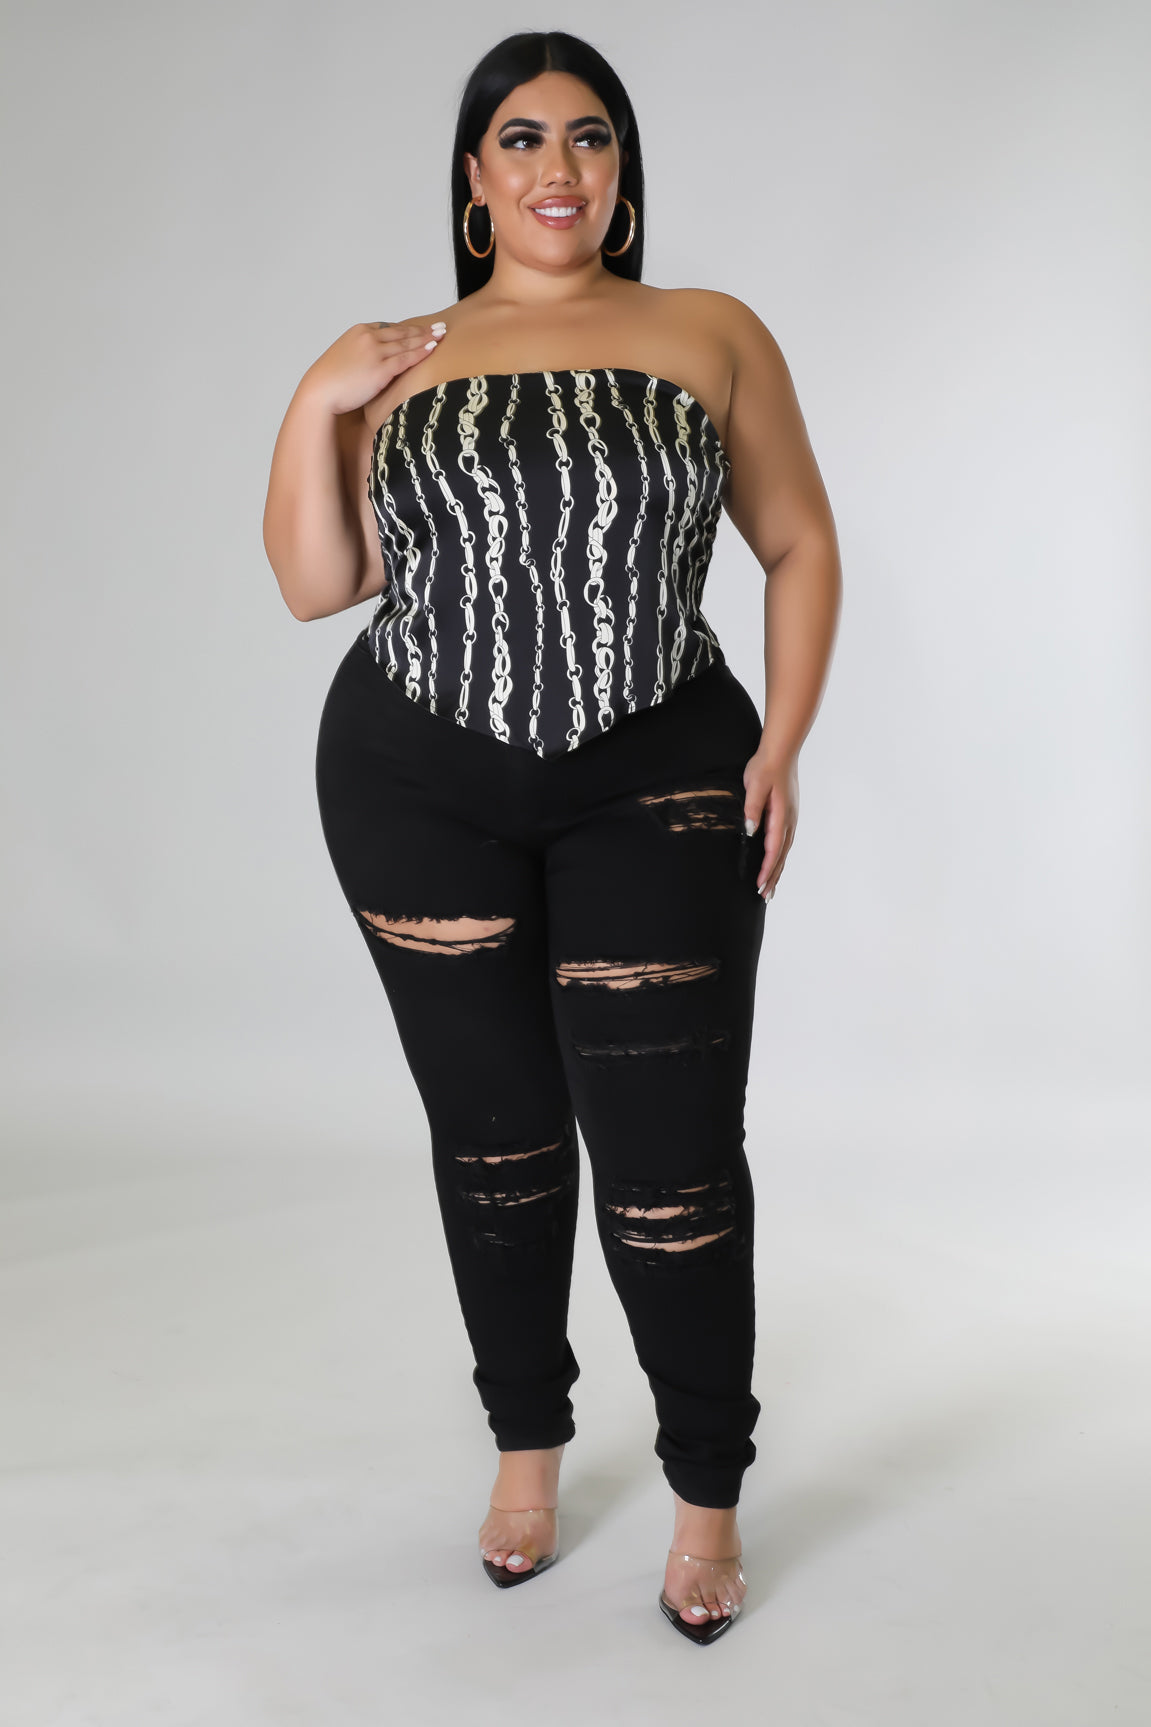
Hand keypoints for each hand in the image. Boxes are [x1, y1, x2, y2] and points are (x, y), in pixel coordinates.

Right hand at [300, 317, 447, 415]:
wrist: (320, 390)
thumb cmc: (330, 380)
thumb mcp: (346, 357)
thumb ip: (361, 354)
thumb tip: (373, 362)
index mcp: (359, 332)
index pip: (390, 328)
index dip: (408, 329)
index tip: (421, 328)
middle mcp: (369, 337)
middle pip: (402, 332)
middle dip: (423, 329)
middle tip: (440, 326)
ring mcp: (375, 352)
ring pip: (407, 343)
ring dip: (427, 337)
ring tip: (442, 334)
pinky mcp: (381, 368)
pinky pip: (406, 358)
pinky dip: (421, 352)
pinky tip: (433, 347)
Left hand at [742, 750, 798, 899]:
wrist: (781, 751)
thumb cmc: (766, 766)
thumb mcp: (755, 785)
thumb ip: (752, 807)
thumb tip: (750, 830)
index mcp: (780, 816)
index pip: (773, 849)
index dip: (766, 869)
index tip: (759, 885)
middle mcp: (789, 820)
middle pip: (781, 855)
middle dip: (773, 877)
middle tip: (765, 897)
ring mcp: (790, 818)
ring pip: (784, 850)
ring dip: (777, 870)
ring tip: (770, 887)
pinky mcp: (788, 814)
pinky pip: (785, 842)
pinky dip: (780, 857)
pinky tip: (776, 862)